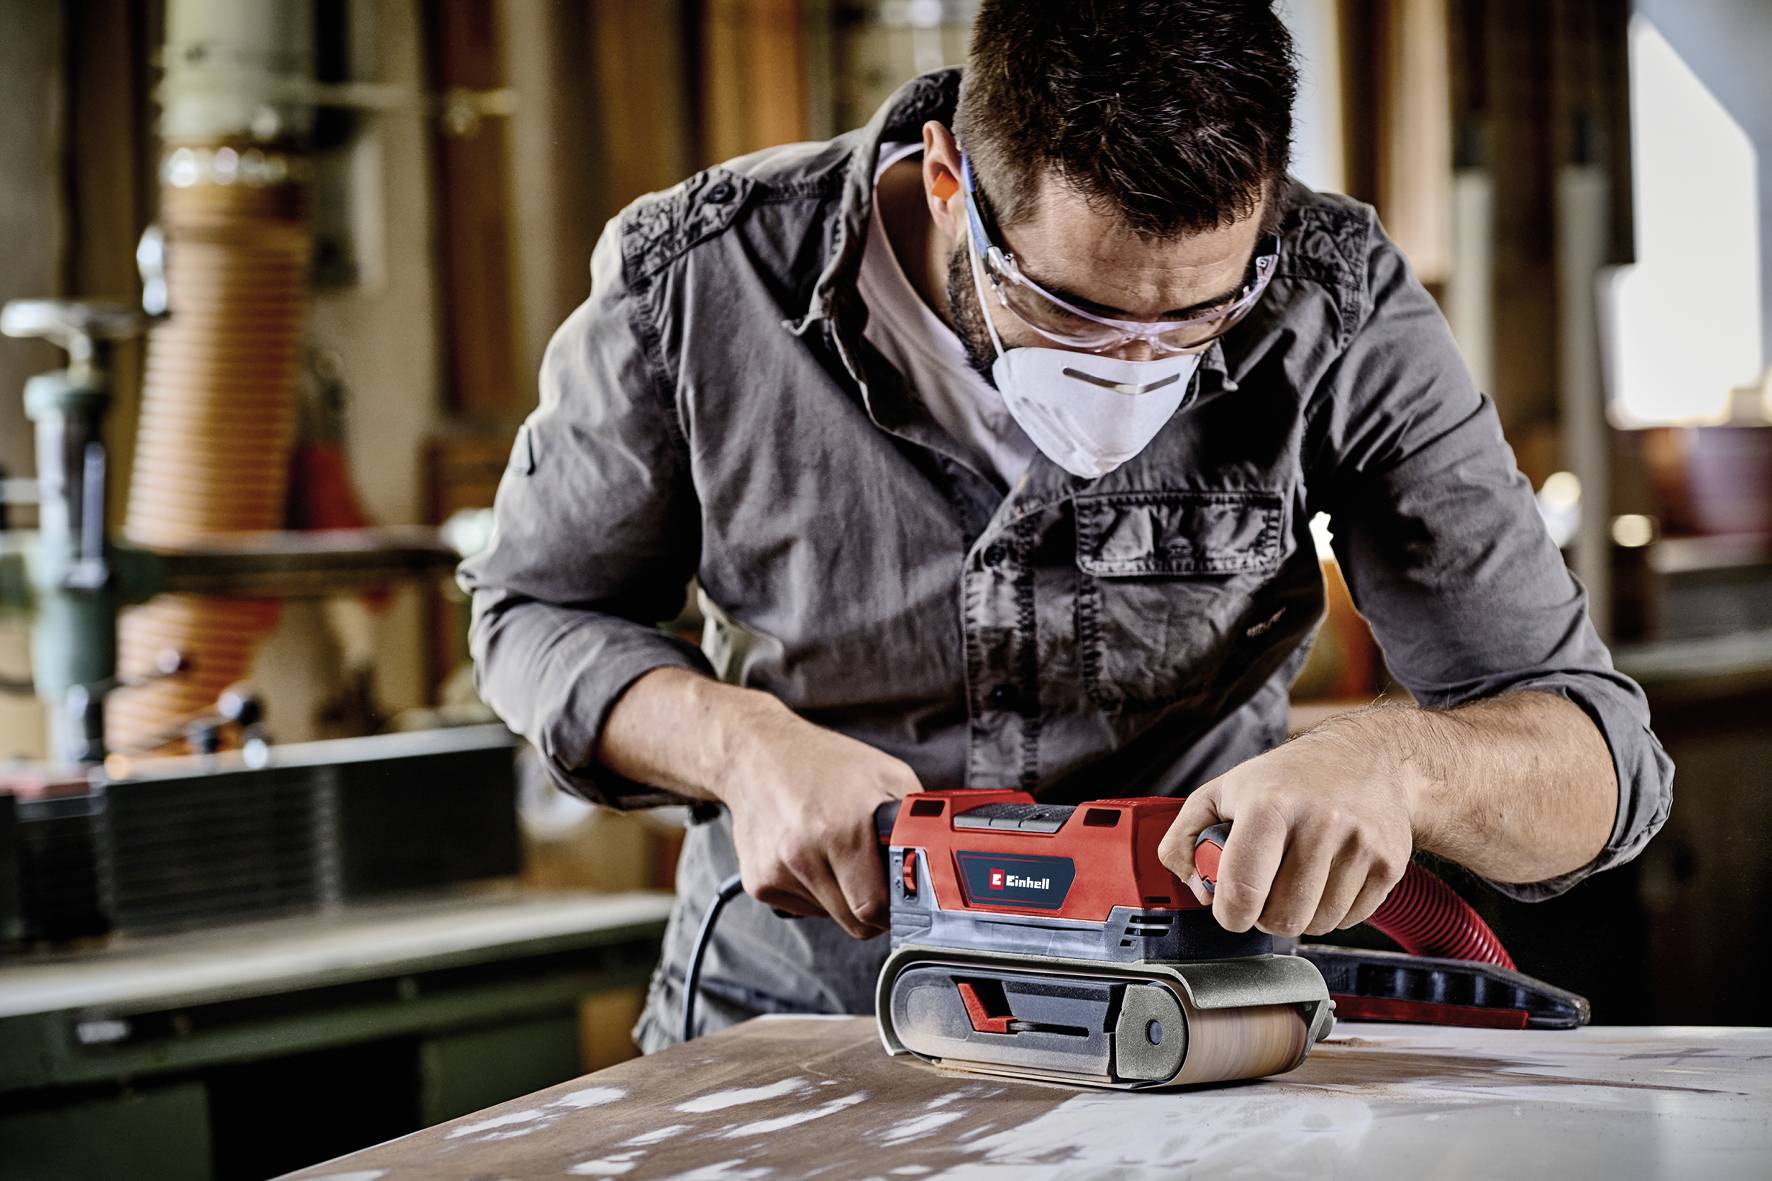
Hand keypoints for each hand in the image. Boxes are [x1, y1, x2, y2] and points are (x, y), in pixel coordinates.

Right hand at [710, 702, 919, 938]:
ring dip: (842, 898)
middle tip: (876, 878)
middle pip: (854, 922)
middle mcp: (803, 854)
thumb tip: (943, 861)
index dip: (896, 908)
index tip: (903, 898)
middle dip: (873, 908)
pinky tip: (811, 856)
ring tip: (837, 855)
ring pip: (830, 917)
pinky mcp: (758, 882)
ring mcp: (777, 871)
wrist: (756, 754)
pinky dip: (815, 892)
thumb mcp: (887, 775)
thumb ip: (917, 821)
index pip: (876, 908)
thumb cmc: (826, 763)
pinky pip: (803, 909)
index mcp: (842, 830)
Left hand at [1156, 725, 1415, 936]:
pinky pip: (1351, 920)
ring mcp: (1360, 844)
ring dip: (1301, 915)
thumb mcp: (1222, 791)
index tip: (1230, 907)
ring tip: (1297, 878)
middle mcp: (1320, 822)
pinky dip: (1333, 911)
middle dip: (1265, 915)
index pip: (1242, 892)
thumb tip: (1198, 889)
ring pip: (1318, 924)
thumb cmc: (1288, 779)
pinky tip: (1327, 877)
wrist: (1369, 758)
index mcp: (1270, 805)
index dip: (1228, 913)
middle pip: (1282, 918)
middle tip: (1265, 890)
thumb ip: (1184, 838)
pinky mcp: (1390, 863)